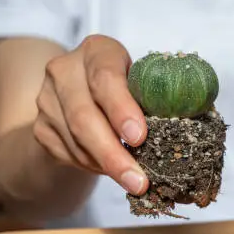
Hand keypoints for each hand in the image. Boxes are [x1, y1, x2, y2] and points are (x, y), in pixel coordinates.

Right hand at [32, 34, 148, 194]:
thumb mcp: (141, 82)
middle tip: (138, 180)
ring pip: (76, 141)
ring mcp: (47, 99)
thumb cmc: (126, 88)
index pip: (105, 77)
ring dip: (107, 167)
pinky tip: (112, 171)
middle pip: (84, 116)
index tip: (139, 137)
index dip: (121, 109)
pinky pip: (69, 155)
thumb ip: (157, 96)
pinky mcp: (40, 127)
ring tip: (134, 182)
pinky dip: (94, 168)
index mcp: (96, 50)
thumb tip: (193, 125)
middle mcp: (64, 70)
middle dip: (114, 154)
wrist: (79, 97)